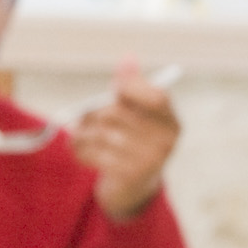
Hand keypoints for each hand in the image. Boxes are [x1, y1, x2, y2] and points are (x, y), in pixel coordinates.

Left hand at [71, 57, 179, 220]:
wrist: (130, 190)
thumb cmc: (131, 144)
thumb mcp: (136, 116)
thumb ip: (131, 89)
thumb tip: (127, 57)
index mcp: (171, 123)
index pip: (156, 96)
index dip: (132, 87)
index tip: (114, 88)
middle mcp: (165, 142)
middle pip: (117, 114)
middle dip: (93, 112)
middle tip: (80, 116)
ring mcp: (148, 161)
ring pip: (101, 134)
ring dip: (81, 132)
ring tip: (76, 134)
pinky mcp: (126, 176)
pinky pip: (93, 154)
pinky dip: (79, 149)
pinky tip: (77, 149)